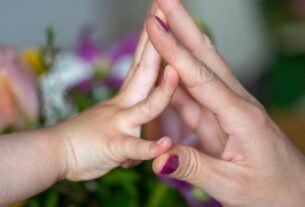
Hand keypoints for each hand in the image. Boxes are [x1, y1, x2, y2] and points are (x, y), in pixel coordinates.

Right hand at [55, 25, 178, 180]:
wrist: (51, 153)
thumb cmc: (82, 140)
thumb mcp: (106, 122)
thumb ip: (127, 121)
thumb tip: (138, 130)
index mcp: (125, 99)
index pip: (141, 65)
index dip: (151, 42)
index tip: (158, 18)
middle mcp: (123, 105)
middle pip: (145, 71)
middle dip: (156, 43)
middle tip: (163, 11)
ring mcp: (120, 125)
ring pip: (147, 107)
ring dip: (163, 91)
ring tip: (175, 72)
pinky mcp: (114, 147)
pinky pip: (134, 147)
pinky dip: (149, 147)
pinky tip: (165, 143)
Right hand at [147, 0, 304, 205]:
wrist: (297, 196)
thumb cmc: (272, 192)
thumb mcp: (232, 186)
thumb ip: (194, 168)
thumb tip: (157, 158)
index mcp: (241, 117)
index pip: (200, 77)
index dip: (174, 51)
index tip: (154, 27)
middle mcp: (236, 104)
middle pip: (205, 58)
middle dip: (183, 26)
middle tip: (163, 0)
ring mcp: (227, 108)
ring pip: (199, 70)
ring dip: (180, 43)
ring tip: (161, 22)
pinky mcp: (221, 117)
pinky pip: (194, 93)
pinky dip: (177, 75)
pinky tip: (166, 63)